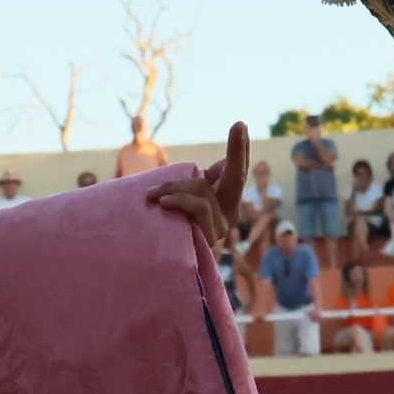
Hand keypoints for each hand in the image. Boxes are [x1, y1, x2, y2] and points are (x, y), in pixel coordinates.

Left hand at [149, 123, 249, 250]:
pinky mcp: (210, 238)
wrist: (154, 269)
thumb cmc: (165, 231)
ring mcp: (221, 228)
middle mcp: (227, 215)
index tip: (241, 124)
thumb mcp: (181, 204)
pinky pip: (199, 207)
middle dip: (239, 149)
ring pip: (203, 189)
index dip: (239, 150)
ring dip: (174, 188)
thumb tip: (217, 166)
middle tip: (239, 124)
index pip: (235, 173)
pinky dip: (180, 201)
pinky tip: (162, 203)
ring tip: (152, 196)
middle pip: (234, 176)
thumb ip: (195, 185)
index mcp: (222, 204)